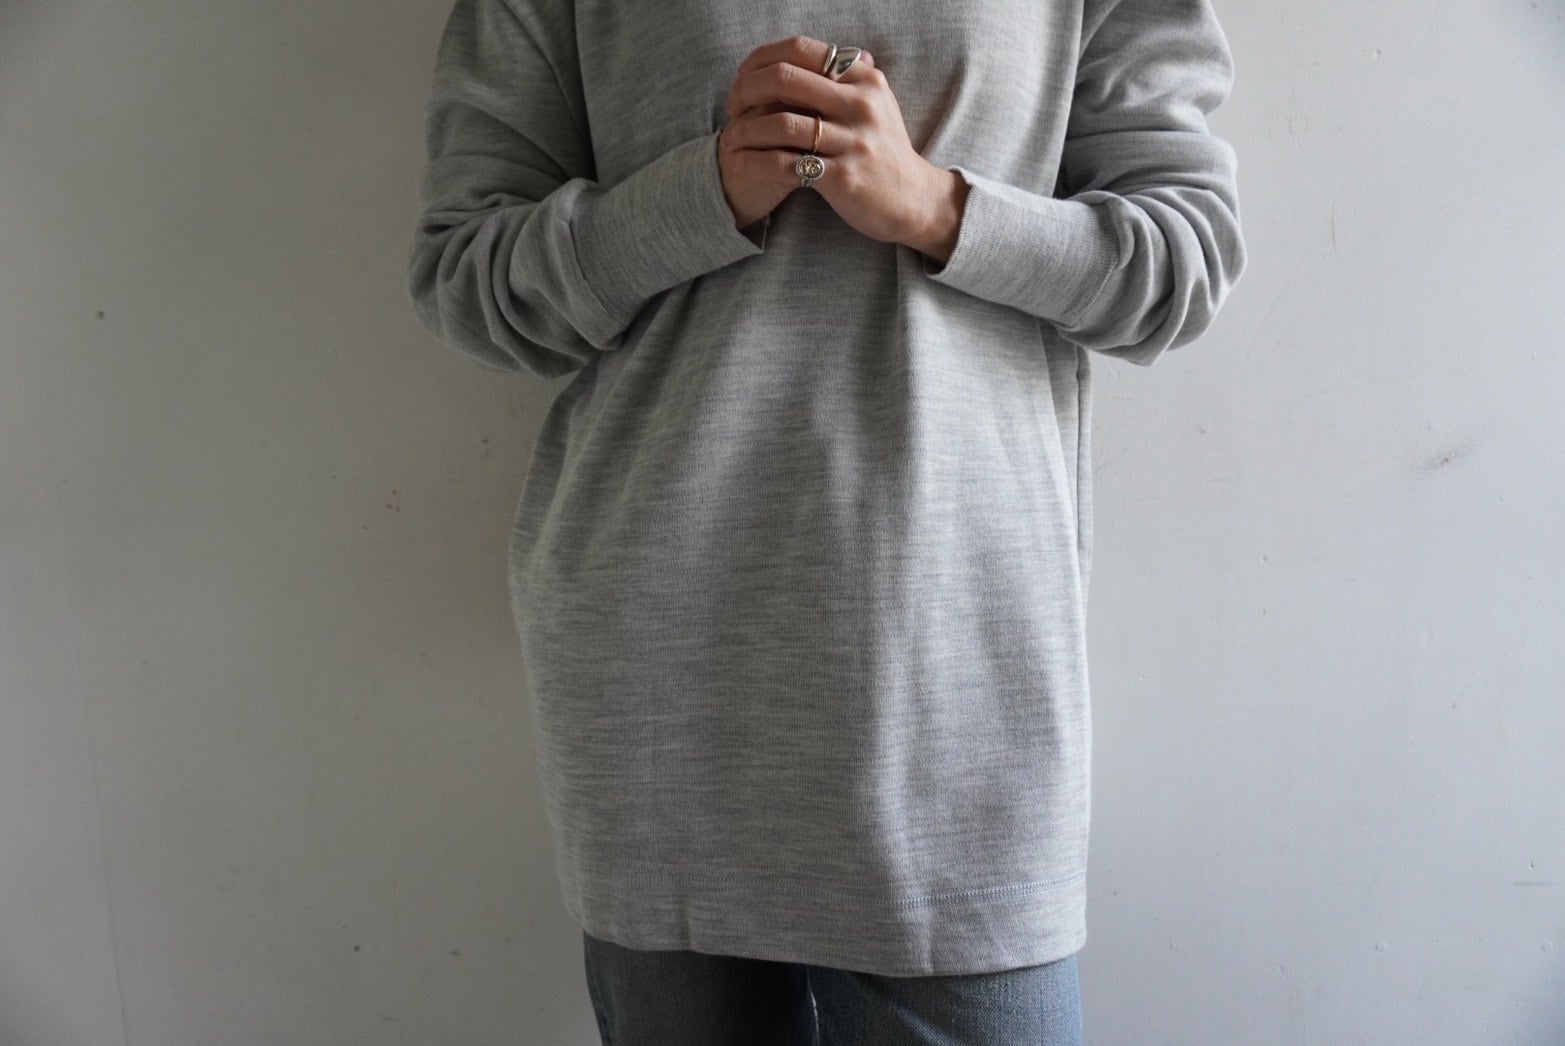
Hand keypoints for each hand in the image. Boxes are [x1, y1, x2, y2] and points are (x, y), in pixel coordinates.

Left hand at [717, 35, 960, 251]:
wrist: (913, 200)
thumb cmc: (884, 151)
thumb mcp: (875, 104)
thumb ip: (845, 77)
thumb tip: (809, 53)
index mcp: (864, 79)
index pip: (801, 49)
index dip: (762, 58)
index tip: (743, 76)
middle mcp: (861, 104)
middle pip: (785, 78)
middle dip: (746, 89)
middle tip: (732, 106)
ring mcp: (853, 141)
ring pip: (782, 123)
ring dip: (746, 130)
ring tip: (731, 139)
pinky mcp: (844, 176)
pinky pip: (788, 164)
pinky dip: (758, 162)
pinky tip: (744, 164)